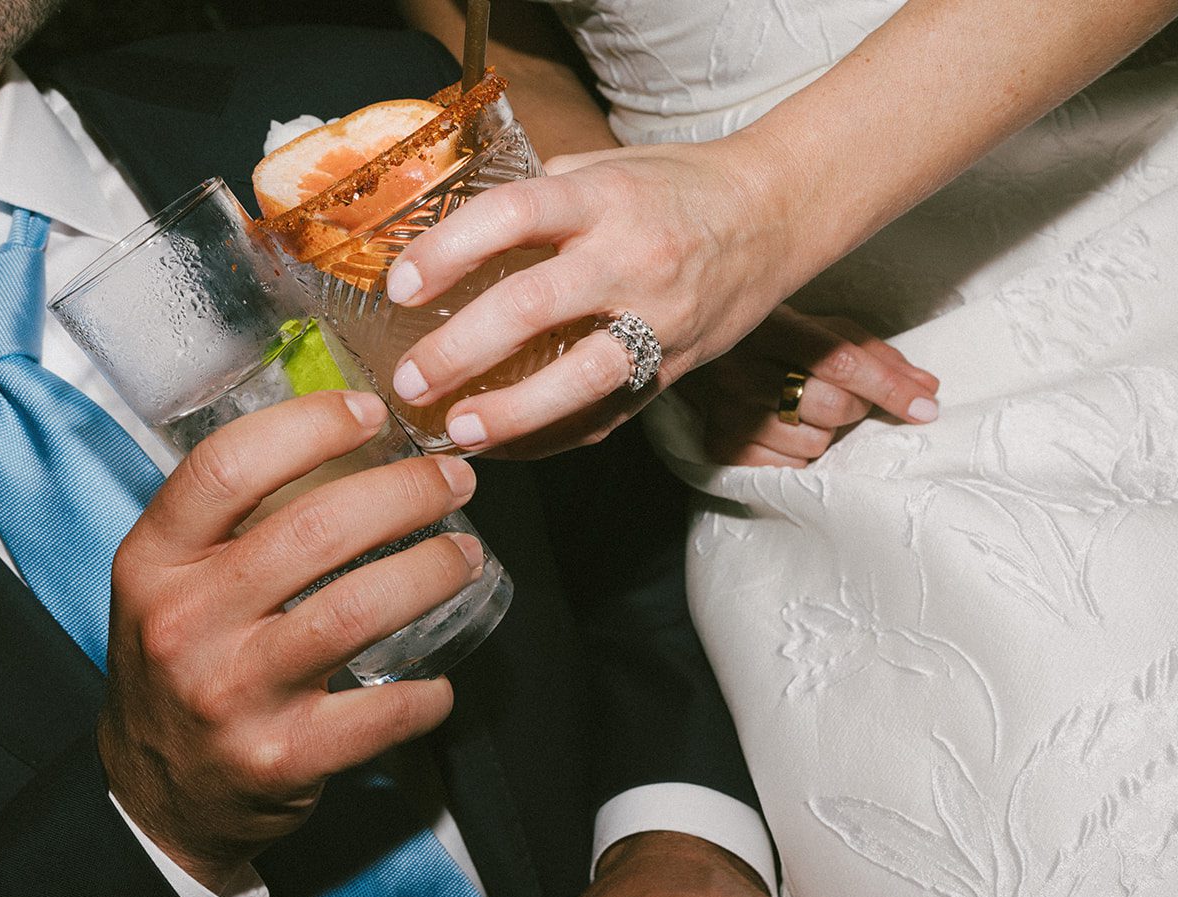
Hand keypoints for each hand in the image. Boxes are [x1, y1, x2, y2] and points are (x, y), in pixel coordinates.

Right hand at [97, 391, 484, 890]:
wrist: (155, 796)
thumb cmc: (183, 664)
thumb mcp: (171, 583)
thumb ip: (231, 519)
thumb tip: (346, 440)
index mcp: (154, 561)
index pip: (228, 466)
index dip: (311, 426)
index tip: (372, 412)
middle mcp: (185, 622)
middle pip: (314, 529)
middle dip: (406, 492)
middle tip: (452, 482)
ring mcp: (232, 693)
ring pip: (357, 610)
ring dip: (431, 572)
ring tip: (464, 555)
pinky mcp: (279, 757)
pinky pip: (380, 714)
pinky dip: (428, 695)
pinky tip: (440, 684)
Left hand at [382, 135, 938, 455]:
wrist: (775, 216)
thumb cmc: (678, 187)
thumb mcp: (607, 168)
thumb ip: (538, 199)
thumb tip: (455, 235)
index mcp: (605, 198)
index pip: (514, 215)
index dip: (450, 250)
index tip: (401, 285)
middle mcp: (632, 258)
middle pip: (534, 307)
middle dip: (461, 349)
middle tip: (411, 378)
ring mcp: (659, 319)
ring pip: (582, 377)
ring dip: (514, 411)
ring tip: (460, 430)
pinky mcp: (675, 367)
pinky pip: (610, 413)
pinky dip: (554, 436)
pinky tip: (508, 447)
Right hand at [678, 305, 938, 467]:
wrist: (699, 358)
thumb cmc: (775, 343)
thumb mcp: (822, 332)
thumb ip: (876, 355)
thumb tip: (928, 387)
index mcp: (771, 327)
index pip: (841, 361)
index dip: (889, 387)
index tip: (925, 407)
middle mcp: (742, 368)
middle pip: (831, 406)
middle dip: (857, 408)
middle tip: (848, 399)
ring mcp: (727, 410)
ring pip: (813, 442)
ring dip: (825, 433)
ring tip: (804, 412)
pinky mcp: (721, 446)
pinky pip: (788, 468)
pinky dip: (799, 455)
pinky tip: (784, 433)